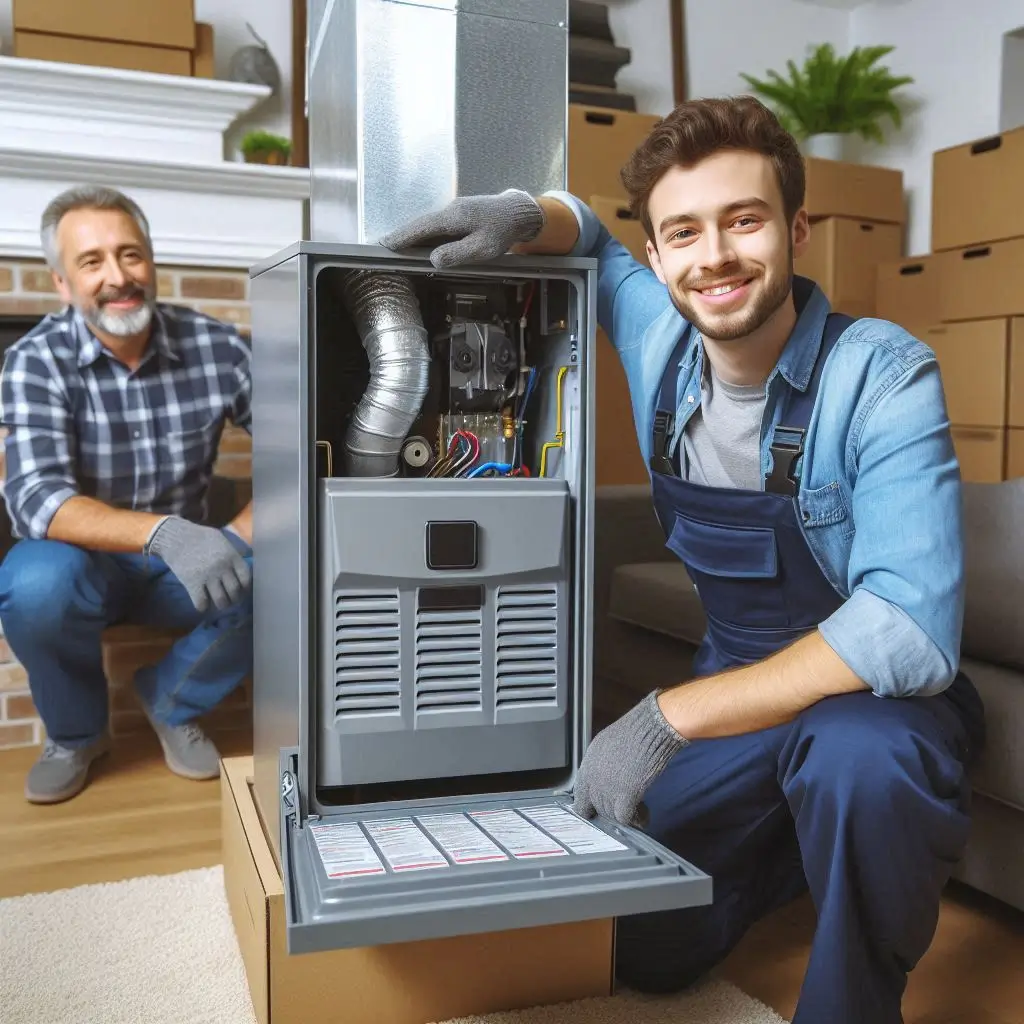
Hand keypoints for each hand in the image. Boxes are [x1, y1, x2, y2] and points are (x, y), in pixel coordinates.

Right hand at [146, 516, 251, 612]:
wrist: (175, 537)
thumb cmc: (199, 536)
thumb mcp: (221, 540)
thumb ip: (232, 552)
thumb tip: (242, 562)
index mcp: (231, 556)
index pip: (246, 578)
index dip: (245, 586)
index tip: (241, 589)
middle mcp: (222, 568)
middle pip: (234, 592)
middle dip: (233, 598)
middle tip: (230, 599)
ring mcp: (208, 576)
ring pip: (221, 601)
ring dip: (221, 605)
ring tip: (219, 603)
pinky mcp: (192, 583)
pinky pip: (202, 603)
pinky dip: (203, 607)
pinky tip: (202, 603)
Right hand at [379, 189, 544, 268]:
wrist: (520, 212)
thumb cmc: (503, 230)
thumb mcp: (483, 248)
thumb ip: (457, 254)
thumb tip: (433, 259)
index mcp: (453, 217)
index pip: (422, 227)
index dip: (403, 236)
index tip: (386, 244)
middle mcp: (451, 210)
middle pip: (421, 224)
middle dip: (403, 235)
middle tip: (385, 245)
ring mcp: (456, 210)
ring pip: (430, 224)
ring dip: (414, 234)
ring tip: (399, 246)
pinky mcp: (461, 214)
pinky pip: (439, 224)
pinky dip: (427, 233)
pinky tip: (423, 243)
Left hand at [572, 690, 687, 827]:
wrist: (649, 729)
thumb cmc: (633, 732)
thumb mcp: (606, 746)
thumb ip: (599, 766)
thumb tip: (602, 780)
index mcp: (587, 765)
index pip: (580, 797)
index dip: (591, 805)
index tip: (600, 809)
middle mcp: (593, 778)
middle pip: (596, 808)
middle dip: (610, 811)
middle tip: (624, 808)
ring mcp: (607, 788)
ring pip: (610, 815)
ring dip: (624, 816)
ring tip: (638, 812)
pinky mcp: (625, 796)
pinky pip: (624, 818)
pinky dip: (636, 820)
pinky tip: (644, 816)